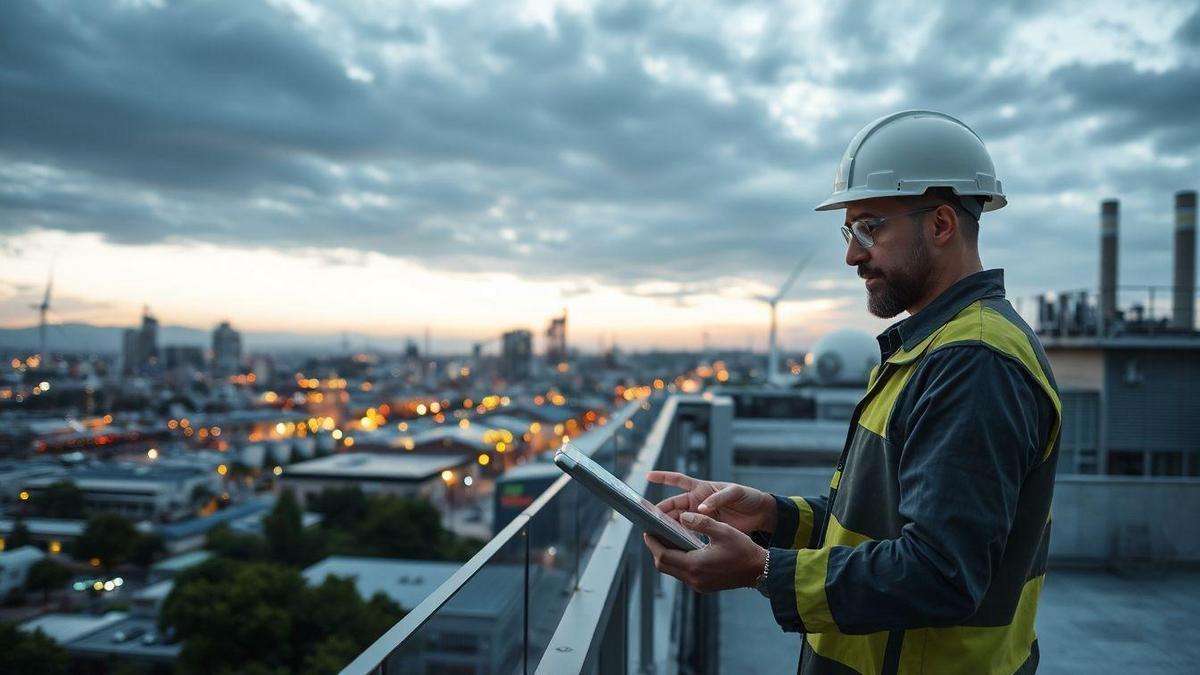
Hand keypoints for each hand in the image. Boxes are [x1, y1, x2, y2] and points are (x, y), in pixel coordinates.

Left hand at [643, 512, 765, 592]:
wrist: (759, 571)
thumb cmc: (743, 550)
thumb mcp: (723, 531)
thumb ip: (701, 523)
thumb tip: (682, 516)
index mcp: (695, 565)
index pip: (663, 555)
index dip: (652, 543)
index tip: (647, 531)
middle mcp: (693, 578)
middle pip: (664, 565)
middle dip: (656, 549)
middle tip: (653, 534)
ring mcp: (698, 585)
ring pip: (672, 571)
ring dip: (666, 556)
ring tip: (665, 538)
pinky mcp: (703, 586)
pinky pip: (683, 574)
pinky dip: (677, 561)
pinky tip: (682, 549)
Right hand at [647, 471, 776, 533]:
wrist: (760, 514)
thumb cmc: (747, 497)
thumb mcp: (734, 493)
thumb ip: (717, 499)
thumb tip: (701, 508)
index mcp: (701, 488)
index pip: (677, 480)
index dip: (662, 477)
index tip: (648, 476)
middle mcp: (697, 501)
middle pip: (673, 505)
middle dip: (660, 511)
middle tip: (649, 519)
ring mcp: (700, 515)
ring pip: (678, 520)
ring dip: (668, 525)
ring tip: (657, 532)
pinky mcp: (706, 528)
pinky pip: (689, 531)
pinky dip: (681, 536)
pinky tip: (675, 542)